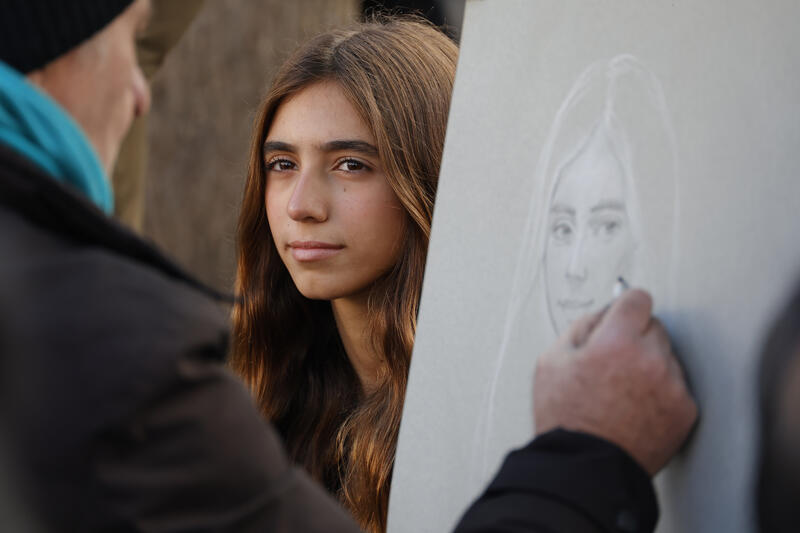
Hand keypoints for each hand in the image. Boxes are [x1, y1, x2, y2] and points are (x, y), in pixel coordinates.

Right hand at [533, 289, 697, 474]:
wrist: (586, 466)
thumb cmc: (565, 419)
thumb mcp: (551, 362)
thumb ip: (580, 327)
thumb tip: (602, 313)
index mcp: (616, 342)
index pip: (637, 298)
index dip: (625, 306)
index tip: (623, 314)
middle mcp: (650, 359)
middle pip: (655, 326)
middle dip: (635, 337)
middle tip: (613, 361)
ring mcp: (672, 385)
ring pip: (667, 356)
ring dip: (650, 364)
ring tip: (623, 390)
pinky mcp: (685, 409)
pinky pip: (677, 385)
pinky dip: (661, 391)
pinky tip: (637, 406)